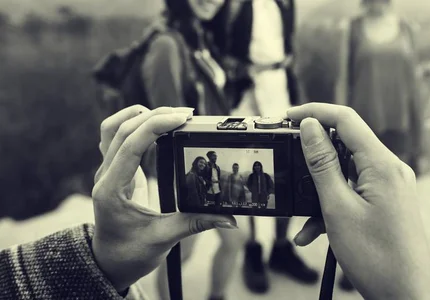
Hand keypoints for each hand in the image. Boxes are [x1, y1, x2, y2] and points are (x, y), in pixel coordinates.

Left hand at [92, 105, 237, 292]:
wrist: (109, 262)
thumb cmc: (130, 253)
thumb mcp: (164, 239)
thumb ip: (196, 224)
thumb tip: (230, 219)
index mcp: (111, 190)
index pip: (129, 146)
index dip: (154, 127)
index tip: (180, 119)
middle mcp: (105, 176)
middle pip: (121, 130)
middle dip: (154, 116)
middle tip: (186, 115)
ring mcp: (107, 171)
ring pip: (114, 128)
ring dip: (141, 115)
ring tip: (172, 115)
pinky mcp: (115, 170)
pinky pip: (116, 137)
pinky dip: (135, 124)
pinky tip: (156, 123)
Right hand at [287, 103, 429, 299]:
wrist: (404, 295)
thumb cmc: (377, 257)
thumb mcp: (337, 208)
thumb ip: (321, 164)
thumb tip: (310, 127)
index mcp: (382, 165)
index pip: (346, 119)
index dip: (314, 112)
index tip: (287, 116)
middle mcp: (390, 170)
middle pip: (345, 145)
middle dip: (313, 159)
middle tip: (288, 164)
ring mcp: (389, 187)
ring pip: (345, 175)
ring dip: (319, 193)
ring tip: (301, 220)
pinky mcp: (386, 203)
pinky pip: (353, 194)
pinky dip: (332, 208)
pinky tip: (313, 233)